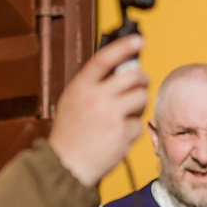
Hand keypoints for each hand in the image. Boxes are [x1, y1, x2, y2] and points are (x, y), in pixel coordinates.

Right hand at [50, 34, 150, 186]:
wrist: (65, 165)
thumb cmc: (70, 133)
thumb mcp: (73, 101)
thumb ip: (93, 85)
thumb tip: (121, 67)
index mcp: (81, 87)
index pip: (105, 58)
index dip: (123, 46)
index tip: (138, 40)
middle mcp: (96, 98)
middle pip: (134, 76)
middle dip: (141, 80)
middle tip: (139, 86)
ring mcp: (111, 115)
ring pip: (142, 97)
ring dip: (138, 105)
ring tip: (124, 115)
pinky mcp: (123, 133)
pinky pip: (139, 123)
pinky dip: (132, 130)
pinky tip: (117, 136)